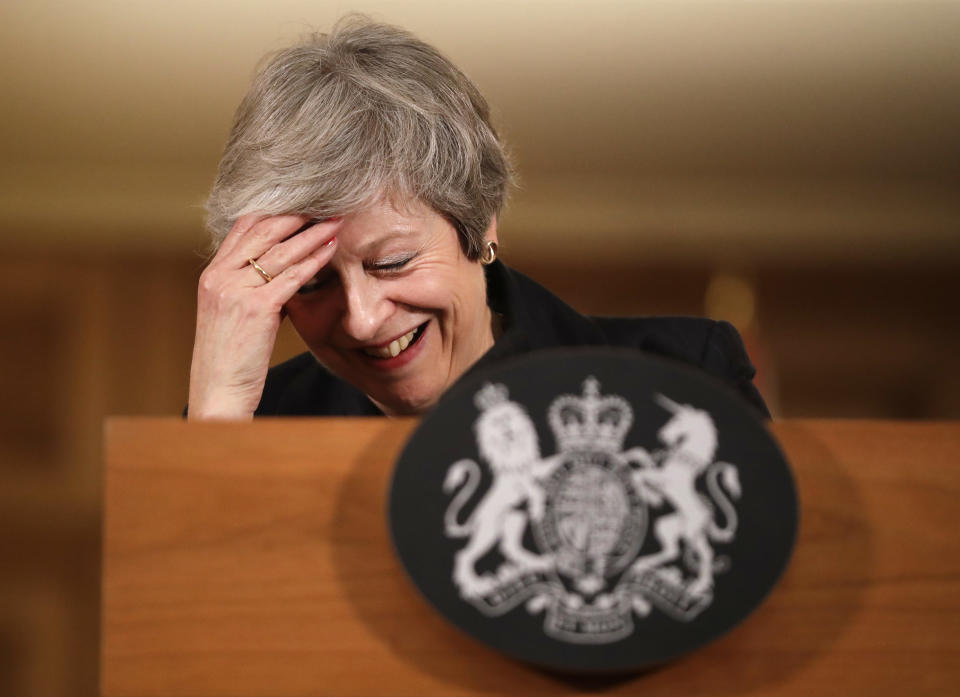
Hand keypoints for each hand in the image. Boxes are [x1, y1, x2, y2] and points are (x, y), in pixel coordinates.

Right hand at [187, 213, 339, 419]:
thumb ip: (251, 289)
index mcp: (212, 275)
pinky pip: (291, 277)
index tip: (300, 204)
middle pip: (263, 233)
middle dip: (296, 216)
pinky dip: (314, 261)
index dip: (273, 212)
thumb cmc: (230, 357)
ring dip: (312, 234)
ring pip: (280, 252)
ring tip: (335, 222)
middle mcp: (219, 277)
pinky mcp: (255, 308)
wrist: (218, 389)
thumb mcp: (232, 314)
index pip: (242, 229)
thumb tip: (284, 273)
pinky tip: (331, 251)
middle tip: (324, 205)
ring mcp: (235, 291)